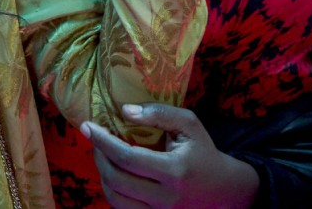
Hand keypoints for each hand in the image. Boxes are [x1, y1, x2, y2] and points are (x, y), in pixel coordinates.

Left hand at [82, 104, 258, 208]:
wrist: (224, 191)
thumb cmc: (202, 152)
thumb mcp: (189, 124)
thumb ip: (159, 113)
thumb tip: (125, 111)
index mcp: (174, 171)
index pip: (127, 157)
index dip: (102, 141)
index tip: (87, 126)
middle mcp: (165, 197)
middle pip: (116, 180)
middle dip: (99, 156)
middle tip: (95, 139)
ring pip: (115, 199)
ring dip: (102, 174)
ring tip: (103, 155)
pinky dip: (112, 191)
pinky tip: (113, 174)